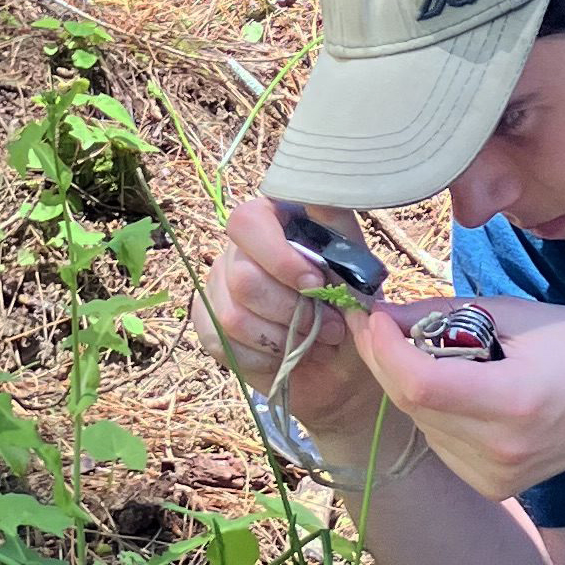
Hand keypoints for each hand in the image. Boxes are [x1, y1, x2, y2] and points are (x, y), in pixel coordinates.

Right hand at [194, 196, 391, 433]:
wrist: (341, 364)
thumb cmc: (349, 308)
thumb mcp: (357, 269)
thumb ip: (340, 235)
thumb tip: (321, 201)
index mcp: (272, 221)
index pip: (249, 222)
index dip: (279, 258)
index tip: (315, 284)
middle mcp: (238, 249)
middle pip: (243, 278)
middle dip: (292, 311)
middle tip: (330, 327)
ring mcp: (218, 286)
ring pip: (233, 317)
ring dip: (283, 339)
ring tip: (315, 343)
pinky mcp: (208, 323)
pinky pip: (224, 344)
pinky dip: (265, 358)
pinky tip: (287, 355)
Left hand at [344, 296, 564, 501]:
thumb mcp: (520, 314)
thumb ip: (447, 315)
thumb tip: (386, 315)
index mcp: (513, 402)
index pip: (419, 383)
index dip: (384, 347)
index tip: (373, 314)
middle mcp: (500, 450)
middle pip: (410, 403)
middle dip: (385, 358)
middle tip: (382, 322)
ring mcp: (496, 476)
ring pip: (419, 422)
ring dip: (410, 383)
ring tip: (438, 352)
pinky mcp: (492, 486)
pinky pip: (438, 441)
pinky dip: (434, 410)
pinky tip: (460, 388)